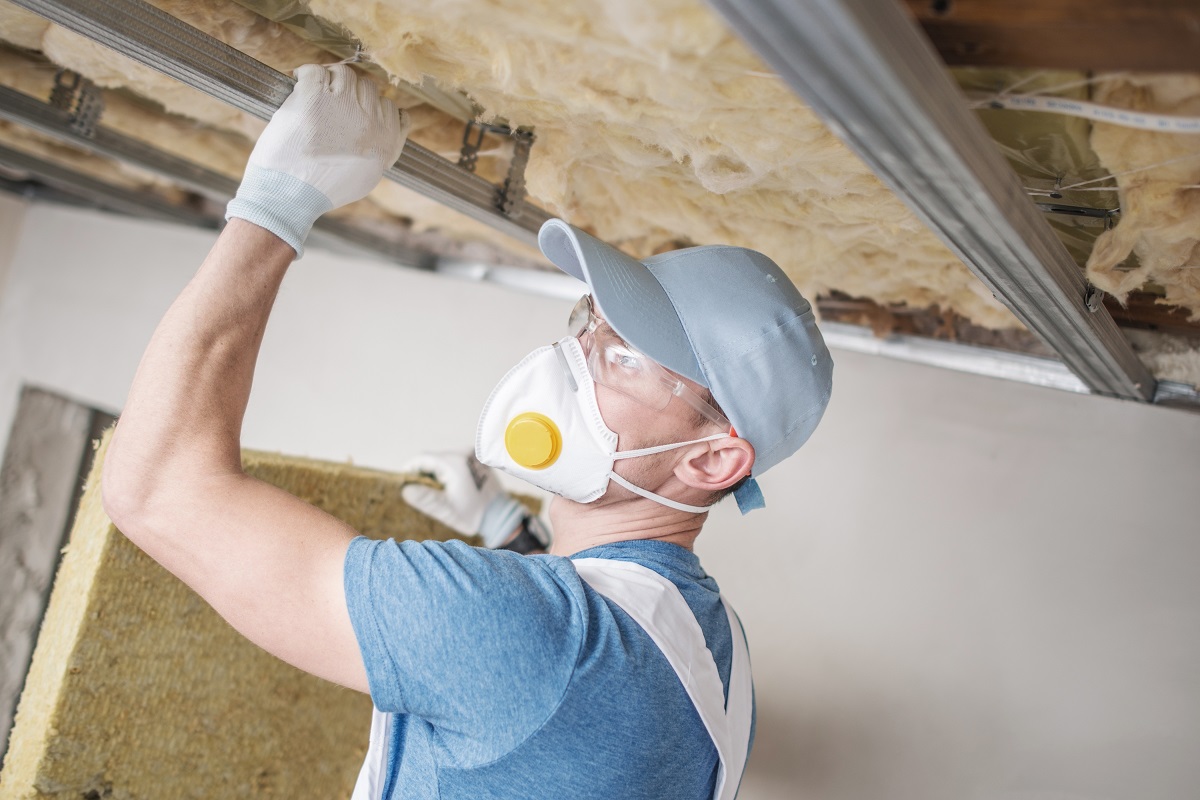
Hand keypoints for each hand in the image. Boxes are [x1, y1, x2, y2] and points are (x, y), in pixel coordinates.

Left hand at [225, 63, 409, 254]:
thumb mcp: (368, 177)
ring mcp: (342, 107)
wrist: (290, 195)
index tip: (357, 110)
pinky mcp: (314, 98)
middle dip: (352, 92)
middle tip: (332, 99)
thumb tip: (385, 133)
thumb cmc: (323, 190)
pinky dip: (307, 73)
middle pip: (368, 88)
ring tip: (316, 89)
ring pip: (345, 74)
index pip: (391, 108)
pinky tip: (299, 81)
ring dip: (331, 78)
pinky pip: (316, 70)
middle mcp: (369, 122)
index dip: (372, 108)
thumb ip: (382, 152)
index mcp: (386, 142)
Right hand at [401, 452, 527, 547]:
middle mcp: (463, 453)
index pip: (422, 459)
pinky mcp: (477, 460)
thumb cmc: (474, 515)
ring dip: (437, 473)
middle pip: (433, 459)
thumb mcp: (446, 509)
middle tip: (424, 494)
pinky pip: (456, 462)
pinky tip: (454, 488)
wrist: (501, 515)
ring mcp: (472, 455)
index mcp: (454, 462)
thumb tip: (404, 489)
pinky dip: (449, 472)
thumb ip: (425, 498)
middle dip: (424, 474)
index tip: (405, 484)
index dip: (410, 470)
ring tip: (441, 493)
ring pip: (444, 461)